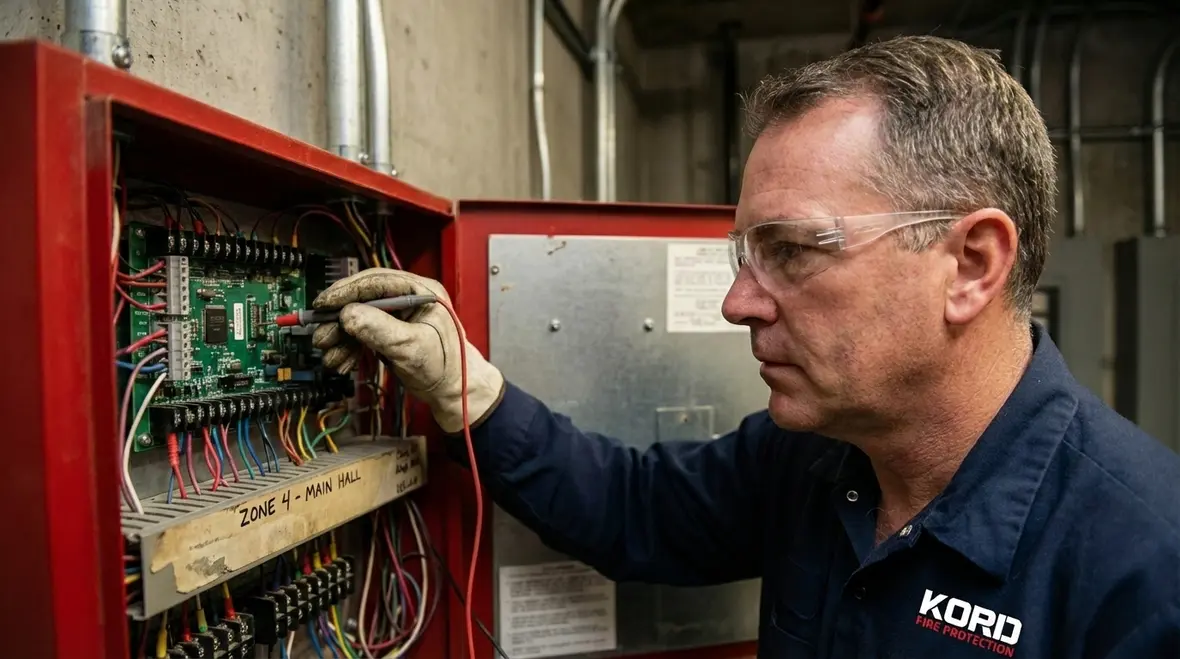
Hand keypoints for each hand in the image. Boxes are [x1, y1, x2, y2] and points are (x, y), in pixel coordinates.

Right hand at [311, 269, 505, 433]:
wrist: (454, 392)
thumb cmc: (446, 367)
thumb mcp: (411, 347)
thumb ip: (379, 329)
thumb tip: (348, 314)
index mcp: (421, 291)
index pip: (376, 281)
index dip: (346, 292)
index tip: (323, 304)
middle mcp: (408, 298)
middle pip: (362, 298)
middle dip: (339, 319)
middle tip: (322, 335)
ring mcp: (398, 315)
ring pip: (359, 317)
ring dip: (340, 337)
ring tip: (330, 355)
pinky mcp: (390, 331)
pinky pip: (362, 332)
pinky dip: (349, 346)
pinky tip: (341, 360)